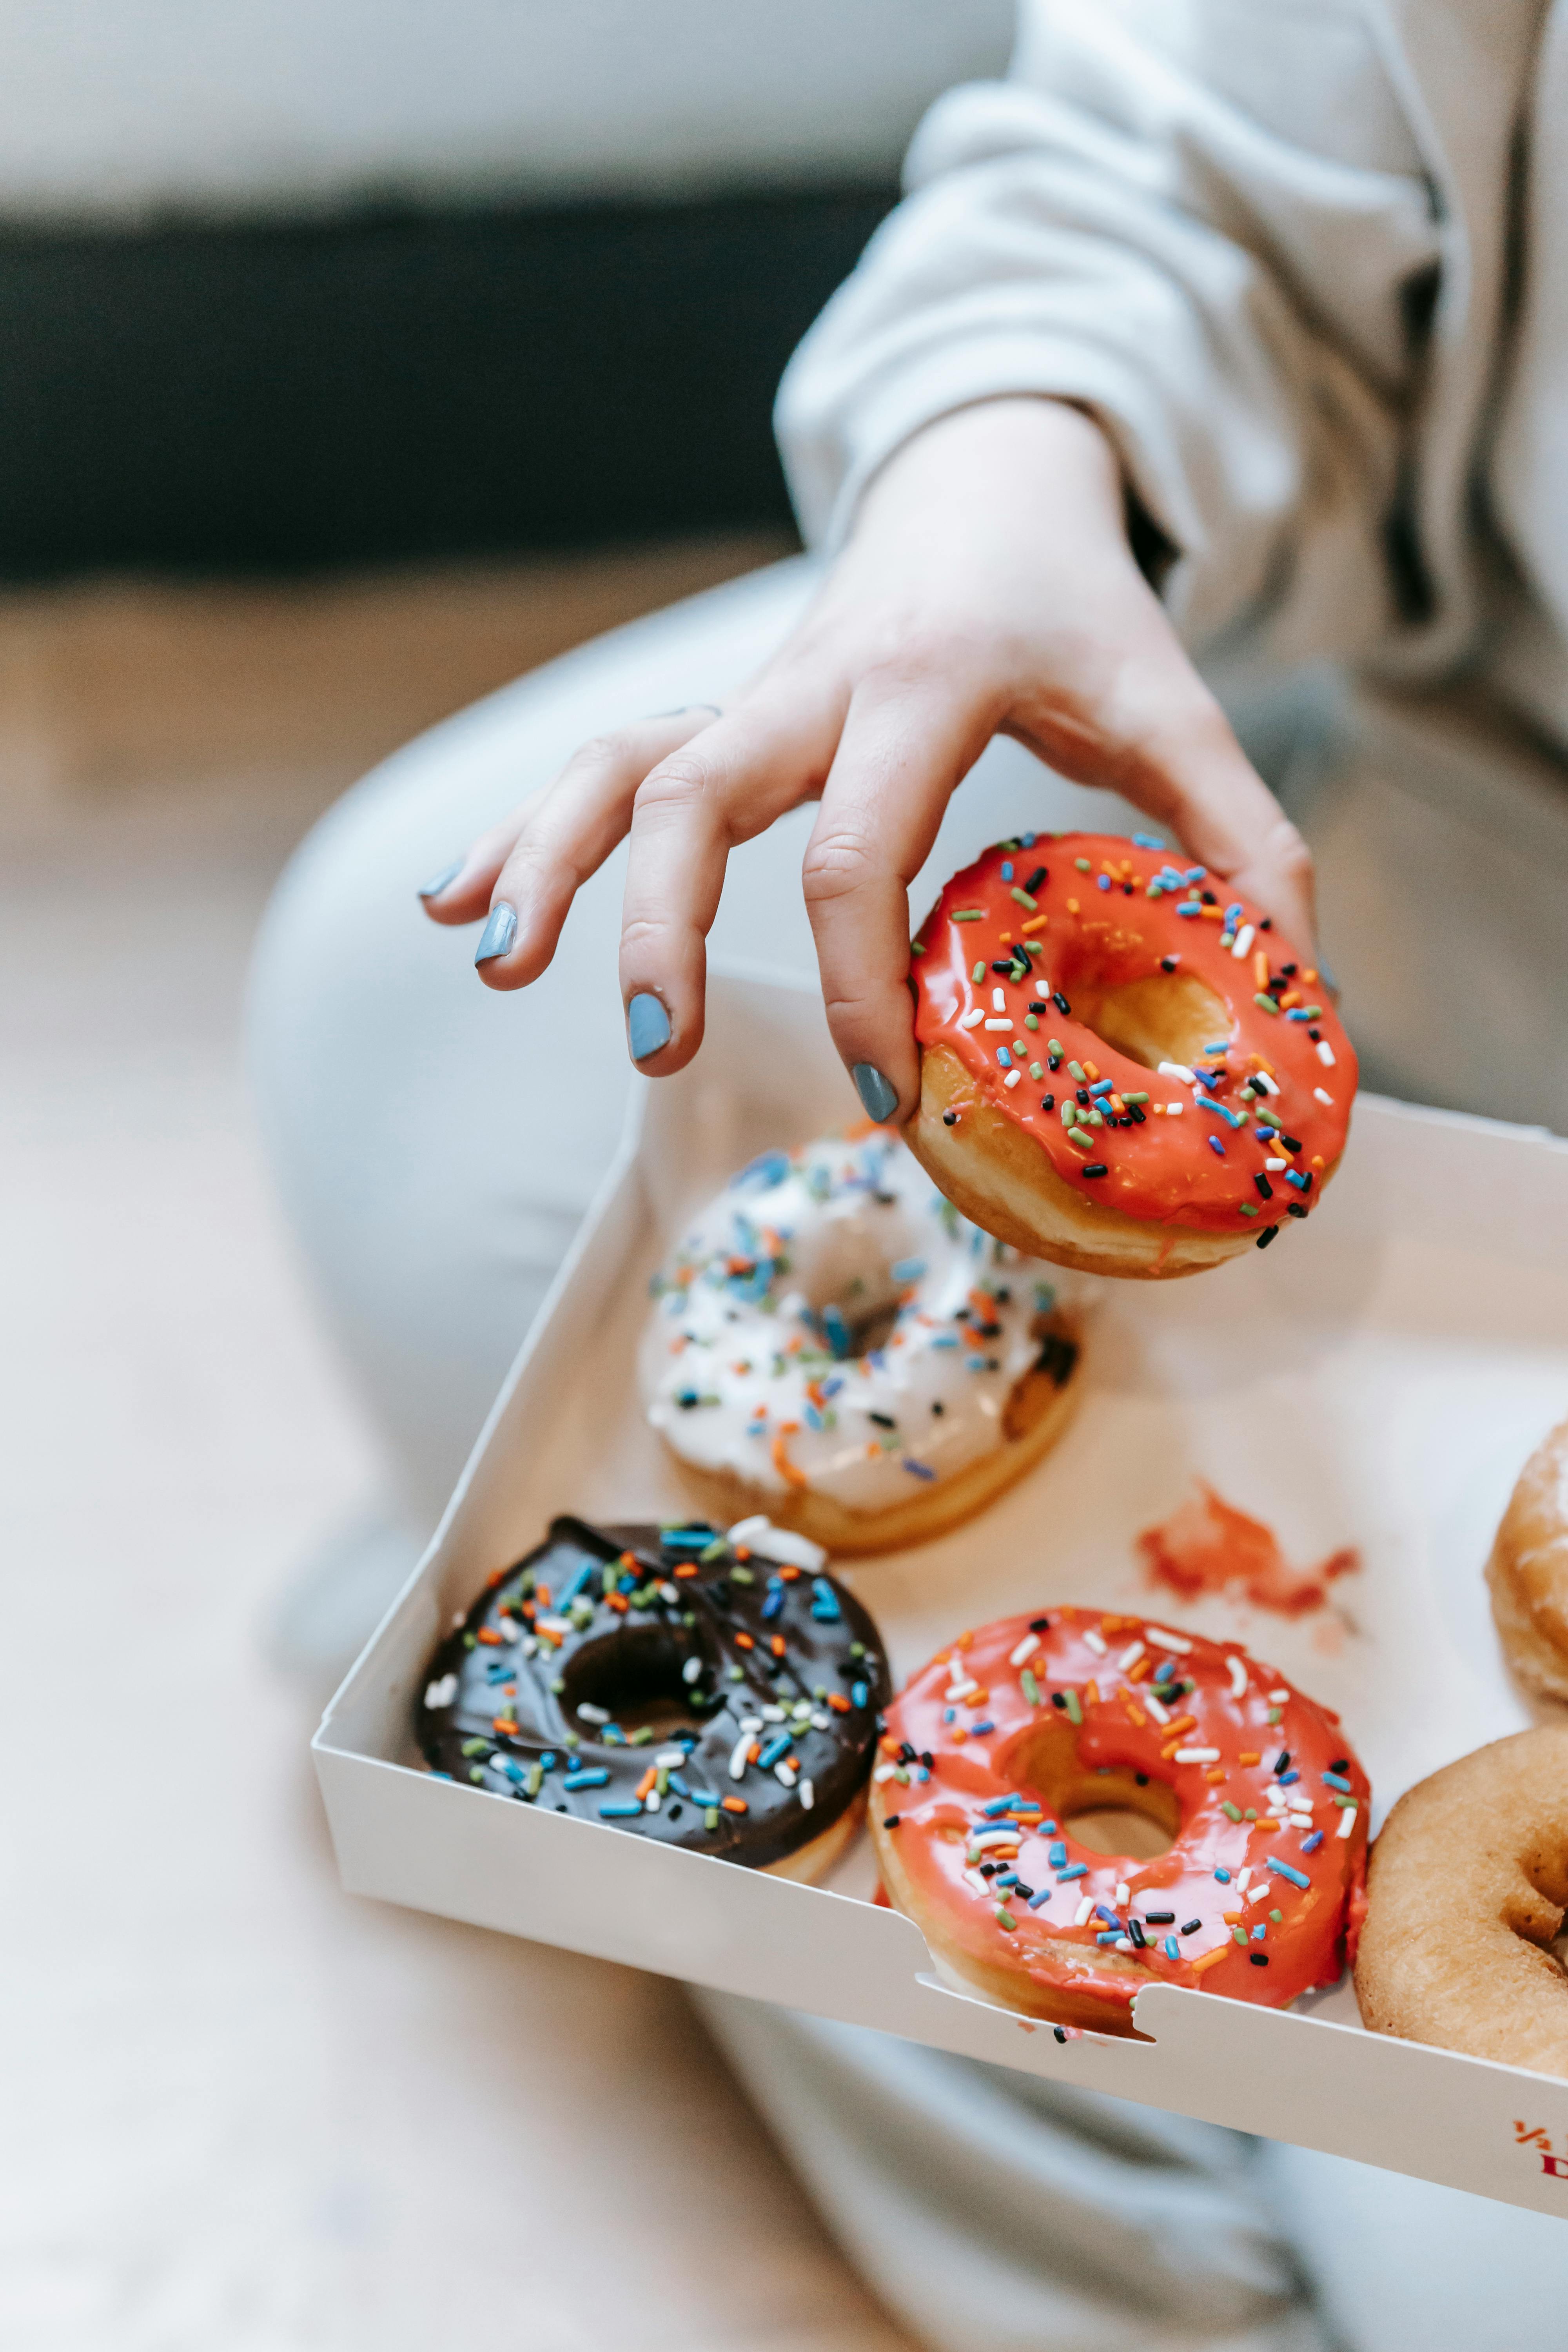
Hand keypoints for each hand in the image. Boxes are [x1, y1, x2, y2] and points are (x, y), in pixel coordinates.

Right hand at [421, 398, 1314, 1118]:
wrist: (988, 483)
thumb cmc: (1078, 605)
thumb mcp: (1173, 702)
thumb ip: (1242, 834)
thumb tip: (1295, 987)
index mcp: (922, 686)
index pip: (857, 849)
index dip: (859, 982)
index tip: (882, 1094)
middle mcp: (809, 684)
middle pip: (693, 793)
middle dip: (656, 925)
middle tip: (652, 1046)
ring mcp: (752, 698)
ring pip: (618, 765)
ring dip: (542, 861)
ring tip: (490, 961)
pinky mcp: (724, 715)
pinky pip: (603, 764)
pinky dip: (523, 833)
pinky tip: (457, 909)